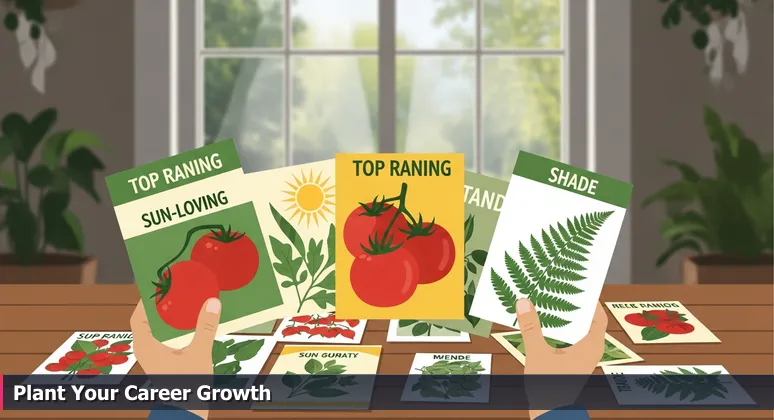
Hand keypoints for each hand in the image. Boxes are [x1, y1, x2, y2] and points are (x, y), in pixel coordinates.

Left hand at [131, 298, 221, 419]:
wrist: (186, 414)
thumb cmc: (186, 387)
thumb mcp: (198, 354)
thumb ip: (205, 328)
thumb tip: (212, 302)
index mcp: (146, 346)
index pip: (138, 316)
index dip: (148, 299)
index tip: (161, 285)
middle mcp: (147, 351)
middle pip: (150, 321)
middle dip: (163, 305)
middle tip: (179, 289)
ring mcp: (155, 358)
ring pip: (159, 331)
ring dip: (171, 317)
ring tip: (188, 302)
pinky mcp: (165, 363)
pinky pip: (167, 340)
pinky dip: (177, 329)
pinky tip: (194, 325)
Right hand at [516, 298, 607, 419]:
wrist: (549, 412)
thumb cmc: (549, 385)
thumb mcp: (538, 352)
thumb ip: (531, 327)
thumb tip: (524, 301)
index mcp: (591, 345)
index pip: (599, 317)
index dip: (591, 301)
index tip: (580, 287)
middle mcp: (590, 350)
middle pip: (586, 322)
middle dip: (573, 306)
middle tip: (559, 289)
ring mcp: (581, 358)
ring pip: (576, 331)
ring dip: (564, 318)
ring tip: (548, 303)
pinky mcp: (571, 363)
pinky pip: (568, 341)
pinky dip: (558, 331)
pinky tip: (542, 324)